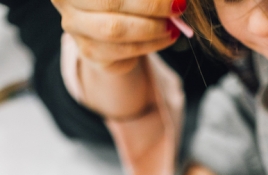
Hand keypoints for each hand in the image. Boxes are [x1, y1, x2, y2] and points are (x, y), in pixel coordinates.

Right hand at [53, 0, 182, 73]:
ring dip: (151, 31)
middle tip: (177, 11)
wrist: (108, 18)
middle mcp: (66, 3)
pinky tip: (163, 39)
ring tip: (172, 27)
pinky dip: (148, 46)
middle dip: (149, 10)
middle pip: (111, 6)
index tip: (176, 0)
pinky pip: (121, 53)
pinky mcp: (89, 54)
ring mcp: (75, 31)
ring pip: (115, 32)